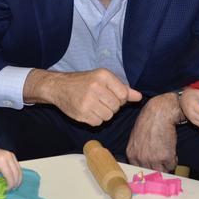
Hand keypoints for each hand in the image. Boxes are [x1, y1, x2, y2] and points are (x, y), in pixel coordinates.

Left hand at [0, 146, 21, 189]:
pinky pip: (18, 167)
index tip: (7, 190)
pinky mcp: (12, 155)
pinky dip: (17, 174)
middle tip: (12, 190)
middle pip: (16, 172)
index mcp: (1, 160)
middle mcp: (8, 156)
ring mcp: (11, 155)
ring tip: (14, 186)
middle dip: (15, 183)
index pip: (9, 174)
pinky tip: (14, 180)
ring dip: (18, 179)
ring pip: (19, 170)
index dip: (10, 184)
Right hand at [24, 68, 141, 125]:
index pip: (124, 95)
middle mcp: (95, 87)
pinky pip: (98, 122)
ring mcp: (87, 100)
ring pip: (108, 116)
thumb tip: (139, 97)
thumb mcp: (102, 79)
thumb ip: (122, 88)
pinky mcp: (81, 112)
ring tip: (94, 105)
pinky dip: (95, 119)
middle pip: (116, 107)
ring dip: (103, 114)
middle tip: (100, 100)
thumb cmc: (83, 82)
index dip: (120, 98)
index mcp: (103, 75)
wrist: (59, 87)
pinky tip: (88, 111)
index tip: (110, 95)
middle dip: (111, 106)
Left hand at [126, 93, 180, 172]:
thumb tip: (143, 162)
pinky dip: (173, 160)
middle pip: (150, 173)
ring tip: (167, 155)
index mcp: (131, 154)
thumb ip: (138, 151)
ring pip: (162, 171)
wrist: (159, 113)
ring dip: (166, 165)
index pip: (138, 170)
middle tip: (162, 162)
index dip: (147, 168)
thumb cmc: (148, 122)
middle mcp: (141, 158)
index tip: (152, 167)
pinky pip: (172, 165)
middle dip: (157, 168)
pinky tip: (171, 150)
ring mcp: (153, 158)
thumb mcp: (136, 138)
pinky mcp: (166, 156)